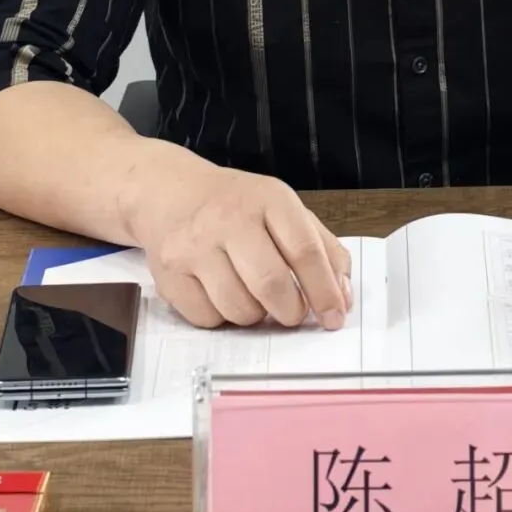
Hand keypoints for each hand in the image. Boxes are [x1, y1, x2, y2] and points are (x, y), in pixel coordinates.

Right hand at [130, 162, 351, 329]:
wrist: (169, 192)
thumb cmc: (237, 206)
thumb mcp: (285, 210)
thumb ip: (322, 249)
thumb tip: (342, 297)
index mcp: (268, 198)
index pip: (304, 250)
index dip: (325, 290)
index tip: (335, 316)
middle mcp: (229, 218)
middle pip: (271, 283)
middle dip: (291, 311)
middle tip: (293, 313)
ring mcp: (194, 246)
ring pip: (238, 308)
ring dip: (255, 315)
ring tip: (253, 295)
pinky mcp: (169, 273)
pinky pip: (207, 318)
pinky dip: (222, 318)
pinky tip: (221, 294)